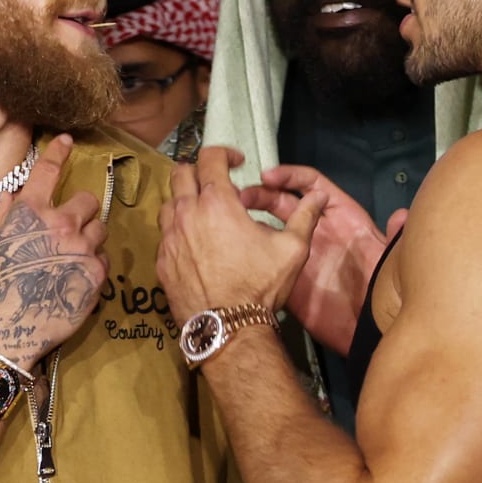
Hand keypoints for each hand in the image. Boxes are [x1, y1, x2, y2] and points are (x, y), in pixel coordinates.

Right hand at [0, 134, 109, 369]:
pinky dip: (95, 262)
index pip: (48, 171)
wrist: (10, 330)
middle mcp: (60, 224)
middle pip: (89, 200)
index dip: (59, 152)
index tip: (68, 141)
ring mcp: (82, 249)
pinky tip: (78, 274)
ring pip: (101, 228)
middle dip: (82, 209)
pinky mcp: (96, 274)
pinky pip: (105, 257)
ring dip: (90, 236)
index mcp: (30, 212)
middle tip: (71, 226)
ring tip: (74, 253)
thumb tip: (10, 197)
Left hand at [158, 146, 325, 322]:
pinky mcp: (162, 261)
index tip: (237, 162)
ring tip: (205, 215)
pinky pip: (165, 234)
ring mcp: (169, 238)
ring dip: (185, 200)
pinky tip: (195, 245)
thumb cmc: (261, 285)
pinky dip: (178, 230)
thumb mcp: (293, 249)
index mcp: (218, 202)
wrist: (229, 329)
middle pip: (180, 173)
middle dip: (199, 171)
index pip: (210, 157)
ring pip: (169, 203)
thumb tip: (320, 197)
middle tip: (218, 184)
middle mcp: (186, 213)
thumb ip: (305, 217)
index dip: (225, 153)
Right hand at [240, 165, 406, 356]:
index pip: (313, 185)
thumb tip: (403, 217)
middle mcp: (319, 231)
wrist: (366, 333)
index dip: (291, 175)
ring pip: (270, 225)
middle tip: (242, 196)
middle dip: (261, 194)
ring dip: (251, 217)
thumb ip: (395, 237)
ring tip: (232, 216)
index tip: (270, 175)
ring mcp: (301, 252)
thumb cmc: (380, 293)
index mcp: (343, 218)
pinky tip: (235, 243)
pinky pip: (265, 255)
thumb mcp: (390, 261)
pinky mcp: (287, 275)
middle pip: (284, 201)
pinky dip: (249, 246)